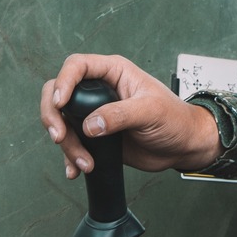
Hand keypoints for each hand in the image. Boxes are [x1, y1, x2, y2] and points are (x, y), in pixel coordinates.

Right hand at [38, 53, 222, 179]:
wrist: (183, 147)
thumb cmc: (175, 119)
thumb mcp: (150, 111)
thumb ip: (119, 115)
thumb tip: (90, 125)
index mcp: (113, 72)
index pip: (77, 66)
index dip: (63, 81)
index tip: (61, 102)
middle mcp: (100, 90)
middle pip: (59, 93)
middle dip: (53, 115)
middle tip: (59, 136)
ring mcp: (95, 113)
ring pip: (63, 122)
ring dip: (67, 144)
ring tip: (85, 163)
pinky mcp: (96, 136)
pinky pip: (73, 143)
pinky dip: (70, 158)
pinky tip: (76, 170)